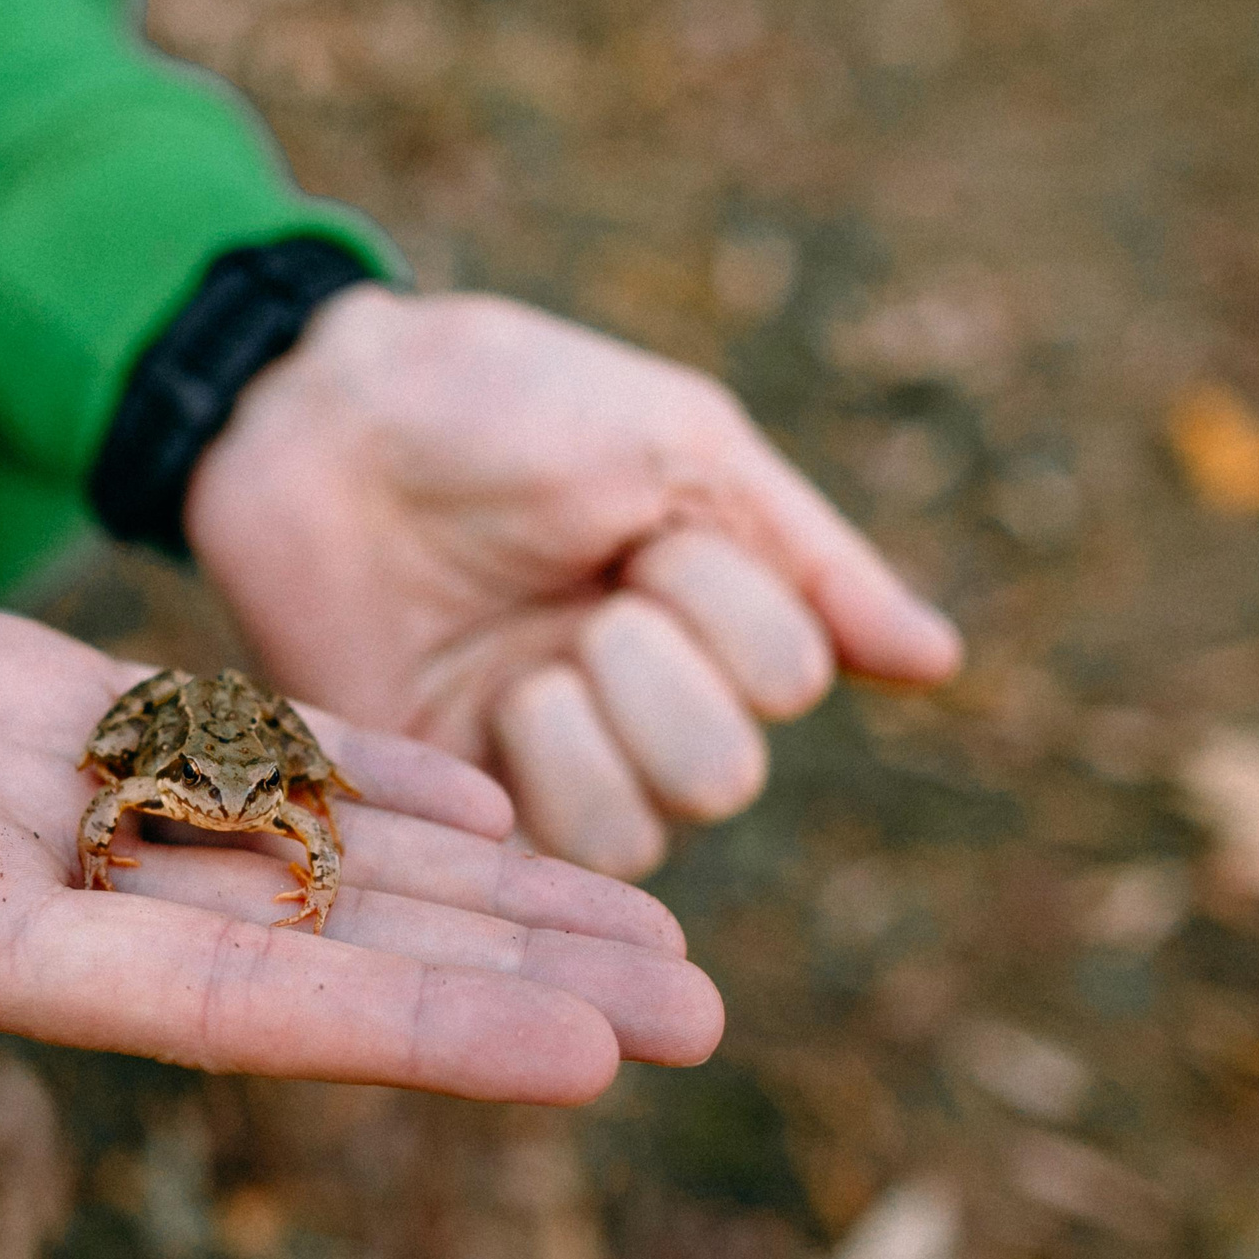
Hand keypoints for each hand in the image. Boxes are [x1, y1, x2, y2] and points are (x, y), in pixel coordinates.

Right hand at [0, 539, 716, 1258]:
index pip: (206, 1003)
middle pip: (306, 942)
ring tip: (650, 900)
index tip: (590, 1050)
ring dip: (469, 870)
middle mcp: (17, 886)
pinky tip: (480, 782)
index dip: (396, 1021)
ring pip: (293, 843)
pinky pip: (221, 742)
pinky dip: (352, 763)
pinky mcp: (13, 702)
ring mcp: (30, 793)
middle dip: (500, 967)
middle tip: (705, 999)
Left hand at [185, 287, 961, 877]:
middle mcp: (643, 705)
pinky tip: (487, 703)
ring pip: (640, 834)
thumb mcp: (676, 446)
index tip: (643, 526)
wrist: (319, 412)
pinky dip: (523, 776)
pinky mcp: (449, 797)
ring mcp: (544, 759)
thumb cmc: (502, 403)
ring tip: (524, 663)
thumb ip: (804, 560)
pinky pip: (534, 855)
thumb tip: (938, 663)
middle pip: (723, 775)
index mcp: (711, 614)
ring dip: (585, 734)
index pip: (788, 676)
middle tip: (587, 595)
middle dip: (657, 671)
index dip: (723, 600)